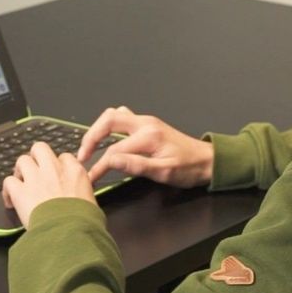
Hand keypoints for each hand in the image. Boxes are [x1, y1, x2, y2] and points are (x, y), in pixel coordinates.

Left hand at [2, 142, 96, 228]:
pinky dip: (7, 190)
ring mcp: (36, 178)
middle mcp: (54, 170)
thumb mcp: (92, 202)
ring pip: (22, 160)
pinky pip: (8, 181)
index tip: (55, 175)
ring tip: (21, 182)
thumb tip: (81, 198)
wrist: (69, 233)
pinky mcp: (20, 191)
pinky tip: (10, 201)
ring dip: (20, 171)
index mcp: (74, 172)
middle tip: (34, 170)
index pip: (64, 157)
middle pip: (40, 148)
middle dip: (35, 157)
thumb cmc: (83, 223)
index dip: (57, 165)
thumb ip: (83, 192)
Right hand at [77, 106, 213, 187]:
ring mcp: (146, 122)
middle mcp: (145, 123)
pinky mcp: (147, 125)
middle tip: (83, 155)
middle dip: (91, 137)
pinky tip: (108, 139)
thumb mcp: (163, 172)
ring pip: (114, 115)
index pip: (114, 150)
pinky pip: (122, 118)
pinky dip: (110, 126)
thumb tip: (110, 161)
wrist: (208, 161)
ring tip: (91, 147)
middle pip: (108, 120)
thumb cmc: (189, 168)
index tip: (89, 177)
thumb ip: (135, 166)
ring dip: (99, 129)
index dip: (99, 165)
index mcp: (148, 136)